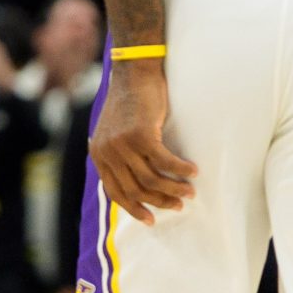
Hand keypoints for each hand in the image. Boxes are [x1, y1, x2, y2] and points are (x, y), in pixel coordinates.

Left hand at [88, 58, 195, 224]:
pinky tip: (193, 171)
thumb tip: (138, 184)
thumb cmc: (130, 102)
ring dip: (174, 189)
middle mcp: (108, 152)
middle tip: (179, 205)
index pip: (115, 192)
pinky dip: (181, 169)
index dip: (134, 208)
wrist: (133, 73)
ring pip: (152, 180)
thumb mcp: (116, 132)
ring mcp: (123, 144)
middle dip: (160, 201)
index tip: (152, 219)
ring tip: (190, 191)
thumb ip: (121, 156)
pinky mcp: (141, 135)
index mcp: (99, 154)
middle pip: (136, 190)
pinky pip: (165, 162)